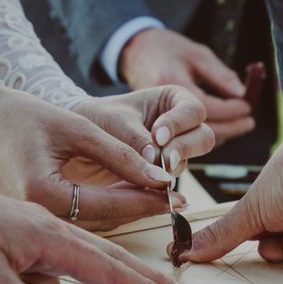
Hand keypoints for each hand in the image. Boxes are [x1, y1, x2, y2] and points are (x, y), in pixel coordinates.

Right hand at [0, 84, 185, 231]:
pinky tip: (129, 196)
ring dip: (126, 211)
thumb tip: (160, 177)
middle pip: (103, 221)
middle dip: (141, 209)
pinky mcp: (36, 216)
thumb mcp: (77, 127)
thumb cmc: (23, 116)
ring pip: (94, 224)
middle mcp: (36, 216)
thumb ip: (121, 154)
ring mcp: (33, 220)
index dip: (145, 199)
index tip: (176, 195)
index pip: (108, 204)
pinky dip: (107, 209)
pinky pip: (79, 218)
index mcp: (42, 194)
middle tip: (175, 200)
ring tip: (158, 197)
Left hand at [71, 86, 213, 177]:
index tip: (158, 136)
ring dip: (170, 167)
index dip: (179, 124)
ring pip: (189, 160)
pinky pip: (172, 179)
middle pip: (203, 138)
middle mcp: (180, 126)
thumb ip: (137, 139)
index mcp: (173, 100)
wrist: (78, 139)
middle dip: (183, 149)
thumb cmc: (99, 117)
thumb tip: (157, 161)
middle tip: (163, 160)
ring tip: (147, 170)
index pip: (193, 111)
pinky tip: (142, 182)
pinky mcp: (163, 171)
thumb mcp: (116, 121)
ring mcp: (174, 150)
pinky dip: (159, 182)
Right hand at [120, 29, 253, 146]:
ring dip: (219, 135)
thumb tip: (244, 95)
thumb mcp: (196, 55)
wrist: (133, 52)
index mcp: (169, 84)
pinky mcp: (154, 129)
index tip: (248, 107)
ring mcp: (153, 121)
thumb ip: (220, 77)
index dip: (230, 110)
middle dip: (229, 128)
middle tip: (249, 121)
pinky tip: (219, 125)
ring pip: (193, 141)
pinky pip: (183, 140)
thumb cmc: (166, 48)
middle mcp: (159, 107)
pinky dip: (203, 135)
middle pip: (200, 130)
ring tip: (239, 123)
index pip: (205, 108)